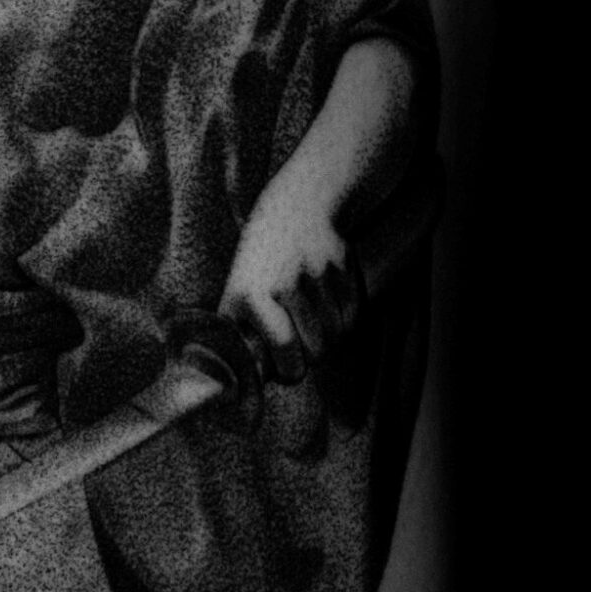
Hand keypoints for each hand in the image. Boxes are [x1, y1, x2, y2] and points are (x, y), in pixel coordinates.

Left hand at [218, 182, 359, 385]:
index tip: (287, 370)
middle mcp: (286, 282)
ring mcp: (317, 272)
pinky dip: (345, 320)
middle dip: (311, 356)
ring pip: (338, 334)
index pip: (285, 349)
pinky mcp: (343, 266)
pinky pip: (354, 314)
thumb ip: (239, 336)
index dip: (289, 369)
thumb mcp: (236, 293)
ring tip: (313, 327)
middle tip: (301, 350)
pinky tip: (329, 309)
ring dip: (329, 339)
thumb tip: (244, 382)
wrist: (293, 209)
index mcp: (252, 293)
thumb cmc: (259, 262)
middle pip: (317, 348)